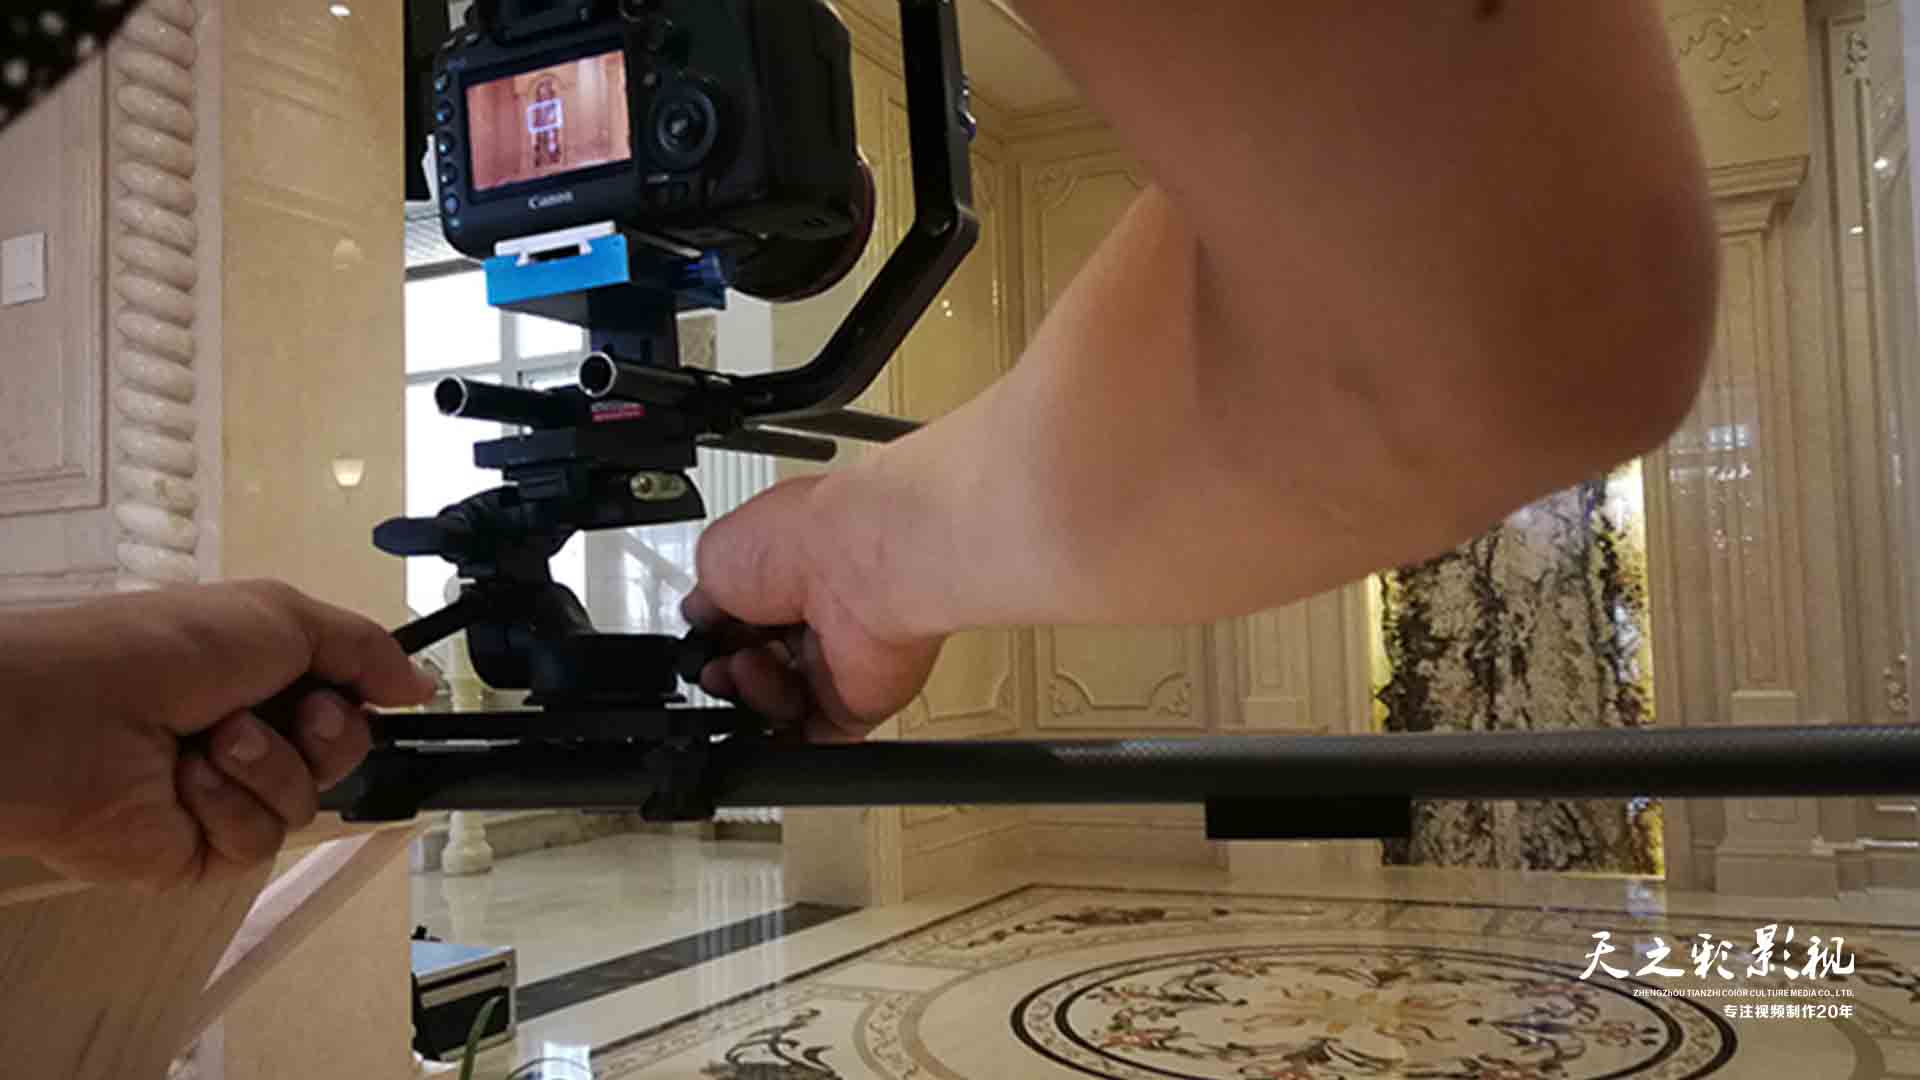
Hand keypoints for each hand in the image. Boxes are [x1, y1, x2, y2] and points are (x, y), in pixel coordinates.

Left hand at [0, 581, 434, 888]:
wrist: (73, 715)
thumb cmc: (163, 648)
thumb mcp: (285, 615)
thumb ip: (366, 650)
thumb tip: (422, 684)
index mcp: (264, 678)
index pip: (348, 705)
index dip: (359, 703)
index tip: (352, 690)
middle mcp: (247, 736)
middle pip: (341, 758)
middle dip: (325, 735)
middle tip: (288, 712)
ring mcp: (222, 796)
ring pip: (304, 805)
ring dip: (267, 766)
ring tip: (212, 741)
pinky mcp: (199, 851)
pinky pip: (259, 842)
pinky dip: (229, 806)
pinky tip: (187, 782)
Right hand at [687, 476, 944, 741]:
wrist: (858, 570)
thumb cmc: (801, 539)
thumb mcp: (715, 555)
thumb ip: (706, 598)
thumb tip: (699, 617)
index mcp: (782, 576)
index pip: (741, 624)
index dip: (714, 642)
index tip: (700, 648)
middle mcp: (813, 618)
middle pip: (758, 669)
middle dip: (728, 675)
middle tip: (722, 667)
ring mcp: (836, 662)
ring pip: (778, 707)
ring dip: (752, 699)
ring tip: (751, 671)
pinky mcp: (857, 701)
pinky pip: (817, 738)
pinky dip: (786, 745)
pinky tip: (760, 731)